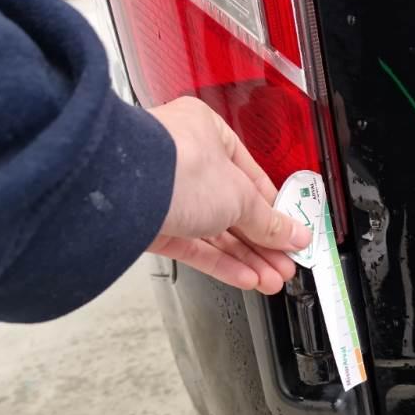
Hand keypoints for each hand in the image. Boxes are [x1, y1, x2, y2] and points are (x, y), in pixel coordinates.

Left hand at [146, 97, 310, 293]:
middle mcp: (185, 161)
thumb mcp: (241, 196)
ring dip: (247, 259)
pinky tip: (246, 278)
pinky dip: (221, 264)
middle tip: (285, 262)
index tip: (291, 232)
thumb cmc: (175, 167)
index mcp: (208, 134)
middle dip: (263, 242)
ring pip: (215, 233)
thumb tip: (293, 235)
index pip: (251, 177)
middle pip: (234, 209)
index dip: (274, 209)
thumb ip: (269, 221)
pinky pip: (194, 248)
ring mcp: (166, 195)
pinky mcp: (151, 227)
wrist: (120, 193)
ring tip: (272, 279)